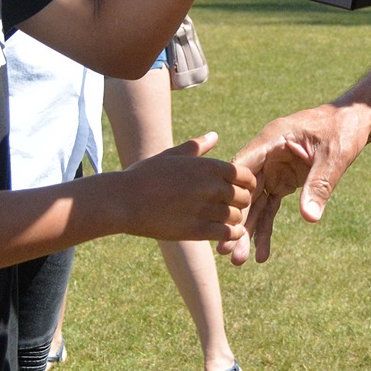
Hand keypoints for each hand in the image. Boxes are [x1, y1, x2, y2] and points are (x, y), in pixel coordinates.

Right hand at [113, 133, 255, 244]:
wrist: (124, 200)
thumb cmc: (146, 175)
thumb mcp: (172, 155)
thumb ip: (197, 147)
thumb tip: (214, 136)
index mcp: (208, 166)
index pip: (244, 175)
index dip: (246, 183)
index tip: (239, 188)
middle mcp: (211, 186)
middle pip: (244, 197)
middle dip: (242, 202)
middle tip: (234, 206)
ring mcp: (205, 209)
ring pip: (237, 216)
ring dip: (235, 219)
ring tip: (228, 220)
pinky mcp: (197, 231)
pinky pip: (227, 234)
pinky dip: (232, 234)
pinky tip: (227, 233)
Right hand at [219, 102, 370, 264]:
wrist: (354, 121)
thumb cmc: (343, 129)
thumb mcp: (334, 156)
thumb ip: (318, 185)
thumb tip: (309, 218)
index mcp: (272, 138)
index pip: (242, 167)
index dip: (233, 195)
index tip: (225, 225)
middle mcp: (266, 153)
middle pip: (245, 190)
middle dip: (237, 221)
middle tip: (227, 253)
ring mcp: (273, 167)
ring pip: (255, 202)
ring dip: (248, 230)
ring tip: (239, 261)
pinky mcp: (283, 179)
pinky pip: (270, 206)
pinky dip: (266, 228)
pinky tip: (261, 253)